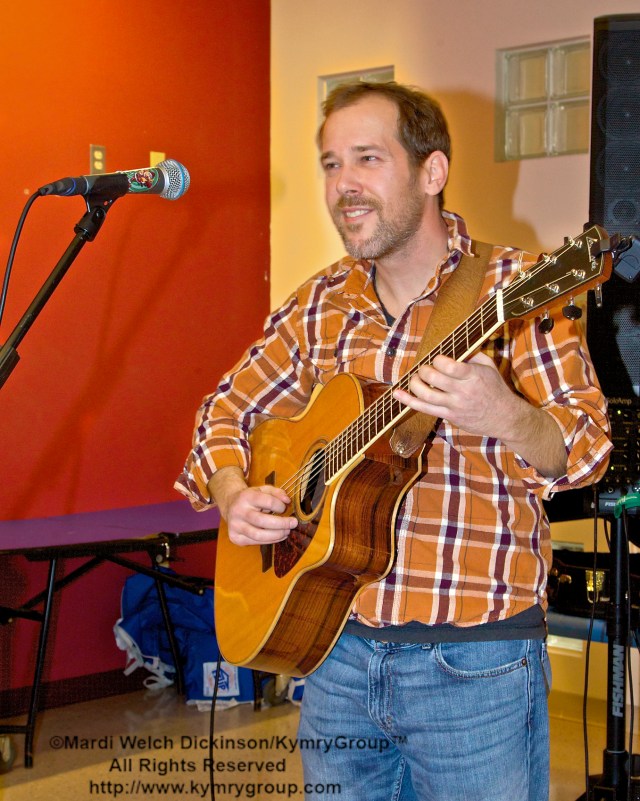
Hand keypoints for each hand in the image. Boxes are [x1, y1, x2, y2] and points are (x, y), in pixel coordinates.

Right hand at [224, 484, 297, 546]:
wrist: (230, 505)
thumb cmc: (251, 498)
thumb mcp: (263, 490)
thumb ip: (277, 492)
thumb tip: (287, 501)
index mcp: (246, 497)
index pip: (267, 502)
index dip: (279, 506)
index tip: (284, 507)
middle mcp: (238, 511)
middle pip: (262, 521)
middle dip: (282, 524)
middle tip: (293, 523)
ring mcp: (235, 526)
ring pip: (259, 535)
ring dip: (277, 535)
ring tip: (287, 532)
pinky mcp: (236, 538)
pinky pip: (256, 542)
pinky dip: (270, 541)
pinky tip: (278, 536)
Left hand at [393, 352, 522, 441]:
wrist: (505, 417)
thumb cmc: (496, 389)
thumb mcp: (489, 367)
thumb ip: (472, 355)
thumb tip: (455, 346)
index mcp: (472, 376)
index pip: (449, 366)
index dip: (438, 360)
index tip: (437, 359)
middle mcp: (462, 391)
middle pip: (433, 378)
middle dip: (423, 370)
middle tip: (424, 369)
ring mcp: (454, 405)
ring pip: (426, 394)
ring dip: (414, 384)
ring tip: (415, 379)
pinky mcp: (449, 416)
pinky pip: (424, 409)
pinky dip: (408, 400)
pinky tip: (398, 394)